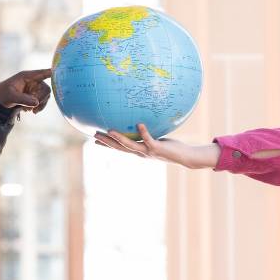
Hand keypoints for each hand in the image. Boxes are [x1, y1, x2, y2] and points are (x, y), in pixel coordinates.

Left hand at [0, 69, 52, 111]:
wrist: (0, 99)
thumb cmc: (4, 93)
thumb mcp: (11, 96)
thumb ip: (23, 99)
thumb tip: (36, 103)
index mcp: (27, 76)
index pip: (42, 73)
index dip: (51, 73)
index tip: (58, 74)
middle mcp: (33, 80)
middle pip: (46, 89)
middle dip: (41, 100)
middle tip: (33, 108)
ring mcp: (35, 87)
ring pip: (45, 96)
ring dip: (39, 105)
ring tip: (28, 110)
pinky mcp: (35, 94)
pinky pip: (42, 101)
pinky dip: (37, 107)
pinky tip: (28, 110)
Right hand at [94, 123, 220, 169]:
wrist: (184, 157)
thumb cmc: (171, 147)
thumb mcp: (156, 139)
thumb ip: (147, 134)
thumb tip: (141, 122)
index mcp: (139, 151)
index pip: (119, 147)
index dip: (106, 144)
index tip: (94, 139)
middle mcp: (141, 153)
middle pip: (120, 147)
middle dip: (107, 142)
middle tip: (94, 135)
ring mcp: (148, 151)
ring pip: (130, 145)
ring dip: (119, 139)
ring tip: (109, 130)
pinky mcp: (157, 148)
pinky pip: (149, 139)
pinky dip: (144, 132)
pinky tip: (139, 123)